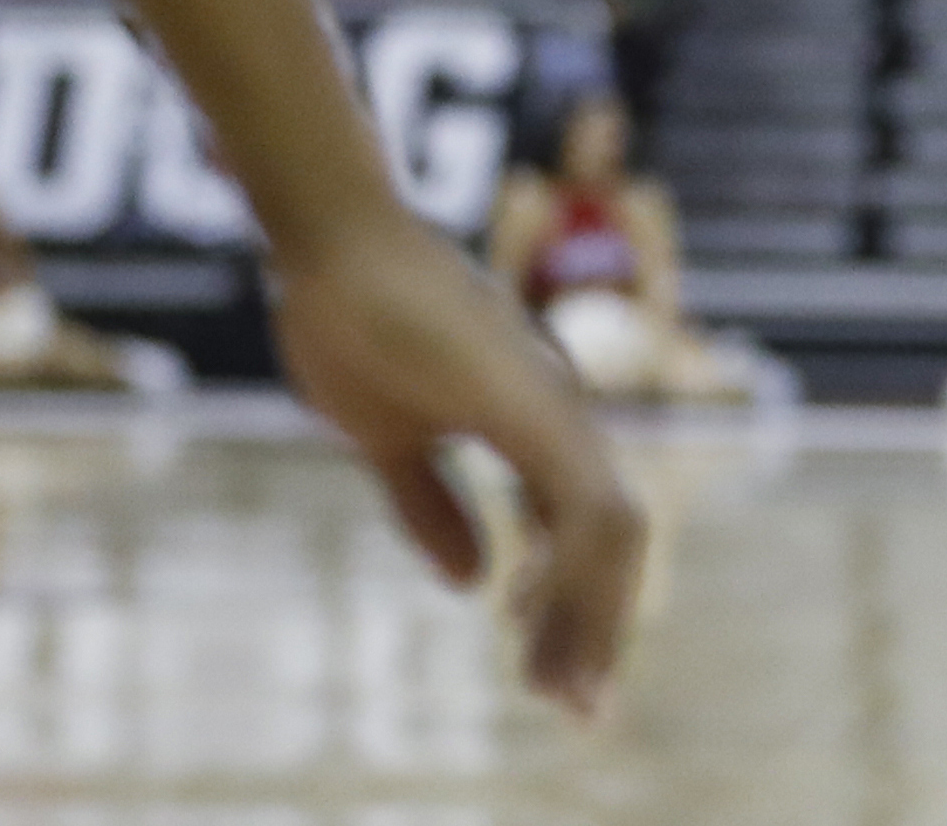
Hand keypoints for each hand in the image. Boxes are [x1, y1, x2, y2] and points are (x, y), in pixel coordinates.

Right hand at [264, 202, 645, 715]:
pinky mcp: (530, 396)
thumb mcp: (389, 439)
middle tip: (577, 708)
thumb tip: (473, 580)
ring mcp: (552, 399)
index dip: (574, 605)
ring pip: (610, 526)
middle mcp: (560, 409)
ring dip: (590, 612)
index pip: (581, 530)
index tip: (543, 671)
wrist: (334, 239)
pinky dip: (567, 565)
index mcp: (534, 423)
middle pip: (612, 537)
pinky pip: (581, 497)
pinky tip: (522, 612)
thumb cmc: (356, 321)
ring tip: (563, 688)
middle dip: (597, 627)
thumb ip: (433, 505)